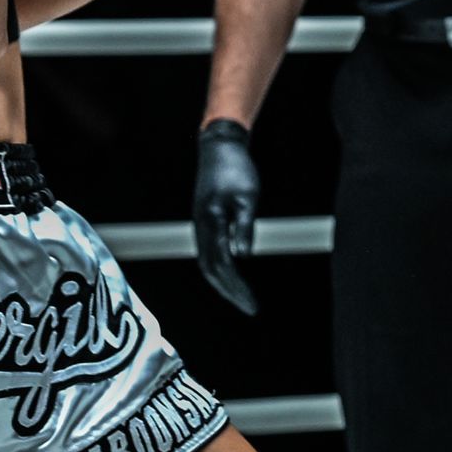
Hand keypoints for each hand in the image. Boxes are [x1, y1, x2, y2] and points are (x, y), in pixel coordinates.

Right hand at [194, 118, 259, 314]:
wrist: (219, 145)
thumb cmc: (236, 167)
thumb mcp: (248, 197)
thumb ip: (244, 227)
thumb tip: (242, 256)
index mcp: (210, 222)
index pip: (222, 265)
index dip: (236, 288)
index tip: (251, 305)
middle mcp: (201, 226)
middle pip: (210, 269)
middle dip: (229, 291)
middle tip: (249, 307)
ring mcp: (200, 223)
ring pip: (207, 262)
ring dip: (223, 282)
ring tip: (241, 297)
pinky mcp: (204, 219)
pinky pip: (208, 251)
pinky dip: (220, 268)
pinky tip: (232, 273)